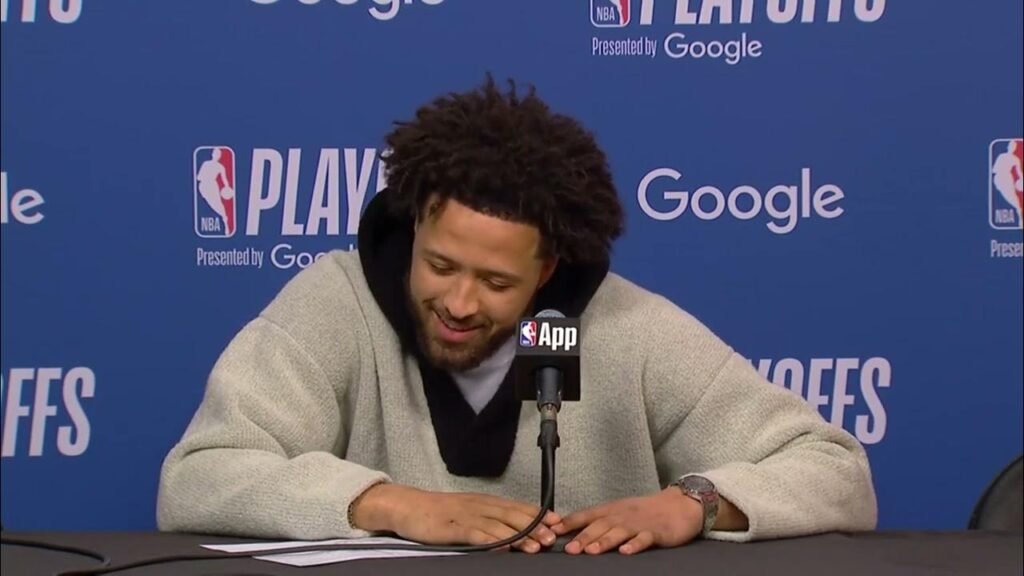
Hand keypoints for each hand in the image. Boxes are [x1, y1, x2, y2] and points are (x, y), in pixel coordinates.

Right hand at [351, 483, 559, 552]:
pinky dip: (491, 540)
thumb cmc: (440, 513)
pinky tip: (502, 546)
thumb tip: (516, 533)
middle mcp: (480, 505)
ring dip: (519, 535)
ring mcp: (466, 515)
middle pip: (513, 515)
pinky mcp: (452, 527)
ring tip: (536, 546)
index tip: (558, 522)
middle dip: (535, 526)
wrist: (408, 507)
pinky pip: (475, 534)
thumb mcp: (469, 512)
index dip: (538, 514)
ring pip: (498, 525)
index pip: (517, 507)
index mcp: (485, 502)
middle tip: (554, 537)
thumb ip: (490, 520)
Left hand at [551, 487, 702, 554]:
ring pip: (618, 532)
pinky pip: (644, 539)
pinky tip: (626, 552)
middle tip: (569, 549)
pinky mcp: (656, 532)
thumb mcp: (619, 511)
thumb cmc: (645, 511)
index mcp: (611, 510)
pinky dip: (635, 545)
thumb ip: (597, 521)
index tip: (551, 529)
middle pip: (600, 525)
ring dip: (604, 541)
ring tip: (591, 551)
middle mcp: (622, 515)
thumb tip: (568, 531)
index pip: (586, 515)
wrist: (679, 505)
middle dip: (583, 537)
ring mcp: (639, 523)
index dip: (568, 522)